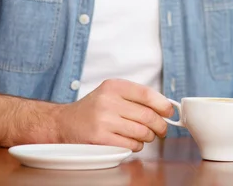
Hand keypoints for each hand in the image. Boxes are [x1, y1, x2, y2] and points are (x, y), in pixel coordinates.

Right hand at [52, 79, 173, 151]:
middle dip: (160, 125)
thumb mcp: (111, 94)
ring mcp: (103, 120)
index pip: (146, 94)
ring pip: (141, 132)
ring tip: (146, 136)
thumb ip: (134, 98)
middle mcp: (108, 101)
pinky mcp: (99, 138)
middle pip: (147, 115)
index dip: (163, 104)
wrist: (63, 122)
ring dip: (149, 137)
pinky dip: (136, 146)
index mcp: (114, 86)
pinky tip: (133, 143)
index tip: (169, 112)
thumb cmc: (92, 109)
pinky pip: (130, 144)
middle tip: (162, 130)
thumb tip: (164, 107)